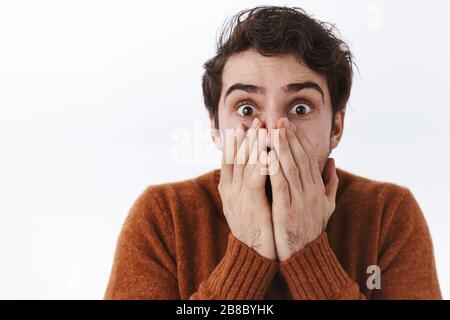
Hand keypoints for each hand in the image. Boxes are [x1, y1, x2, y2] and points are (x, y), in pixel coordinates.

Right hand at [218, 118, 276, 259]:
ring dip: (254, 144)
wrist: (253, 255)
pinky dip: (260, 162)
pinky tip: (267, 150)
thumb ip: (249, 184)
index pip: (231, 158)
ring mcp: (238, 197)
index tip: (244, 125)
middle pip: (237, 157)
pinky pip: (256, 179)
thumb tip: (256, 167)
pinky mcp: (251, 205)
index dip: (238, 141)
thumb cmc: (255, 228)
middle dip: (247, 137)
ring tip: (262, 127)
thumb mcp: (246, 204)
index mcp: (228, 188)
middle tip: (255, 119)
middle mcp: (230, 190)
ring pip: (245, 164)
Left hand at [268, 117, 338, 260]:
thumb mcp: (327, 206)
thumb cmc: (312, 229)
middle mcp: (311, 192)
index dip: (299, 140)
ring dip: (280, 148)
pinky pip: (279, 185)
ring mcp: (299, 201)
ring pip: (289, 168)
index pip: (309, 158)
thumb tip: (332, 161)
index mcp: (318, 189)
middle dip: (289, 138)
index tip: (290, 125)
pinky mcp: (286, 211)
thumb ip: (331, 183)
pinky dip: (273, 168)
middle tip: (280, 120)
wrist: (306, 256)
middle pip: (299, 159)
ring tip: (272, 131)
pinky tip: (265, 155)